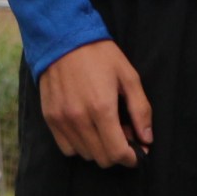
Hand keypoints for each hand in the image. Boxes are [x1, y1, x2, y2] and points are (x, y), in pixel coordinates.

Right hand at [38, 39, 151, 167]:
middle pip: (102, 158)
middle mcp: (79, 118)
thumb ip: (141, 110)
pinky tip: (86, 128)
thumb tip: (147, 140)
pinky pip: (66, 147)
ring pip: (85, 155)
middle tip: (122, 133)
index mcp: (102, 108)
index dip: (132, 158)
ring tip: (103, 128)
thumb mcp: (128, 76)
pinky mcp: (49, 117)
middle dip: (117, 152)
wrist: (62, 37)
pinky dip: (79, 145)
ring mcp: (61, 120)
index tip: (137, 152)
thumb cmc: (99, 55)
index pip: (117, 153)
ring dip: (98, 148)